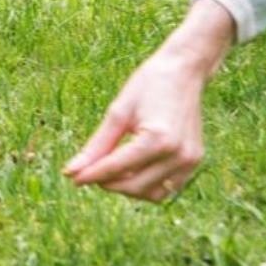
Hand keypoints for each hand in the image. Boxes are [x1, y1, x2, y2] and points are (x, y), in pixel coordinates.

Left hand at [63, 0, 234, 202]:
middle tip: (90, 172)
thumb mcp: (119, 112)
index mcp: (157, 138)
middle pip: (134, 185)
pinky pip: (168, 187)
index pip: (117, 167)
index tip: (73, 178)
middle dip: (109, 183)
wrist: (184, 71)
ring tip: (112, 170)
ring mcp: (189, 160)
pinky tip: (133, 170)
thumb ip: (97, 145)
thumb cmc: (149, 85)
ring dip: (129, 188)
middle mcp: (177, 154)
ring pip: (152, 193)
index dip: (92, 174)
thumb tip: (72, 171)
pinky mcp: (194, 161)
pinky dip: (148, 185)